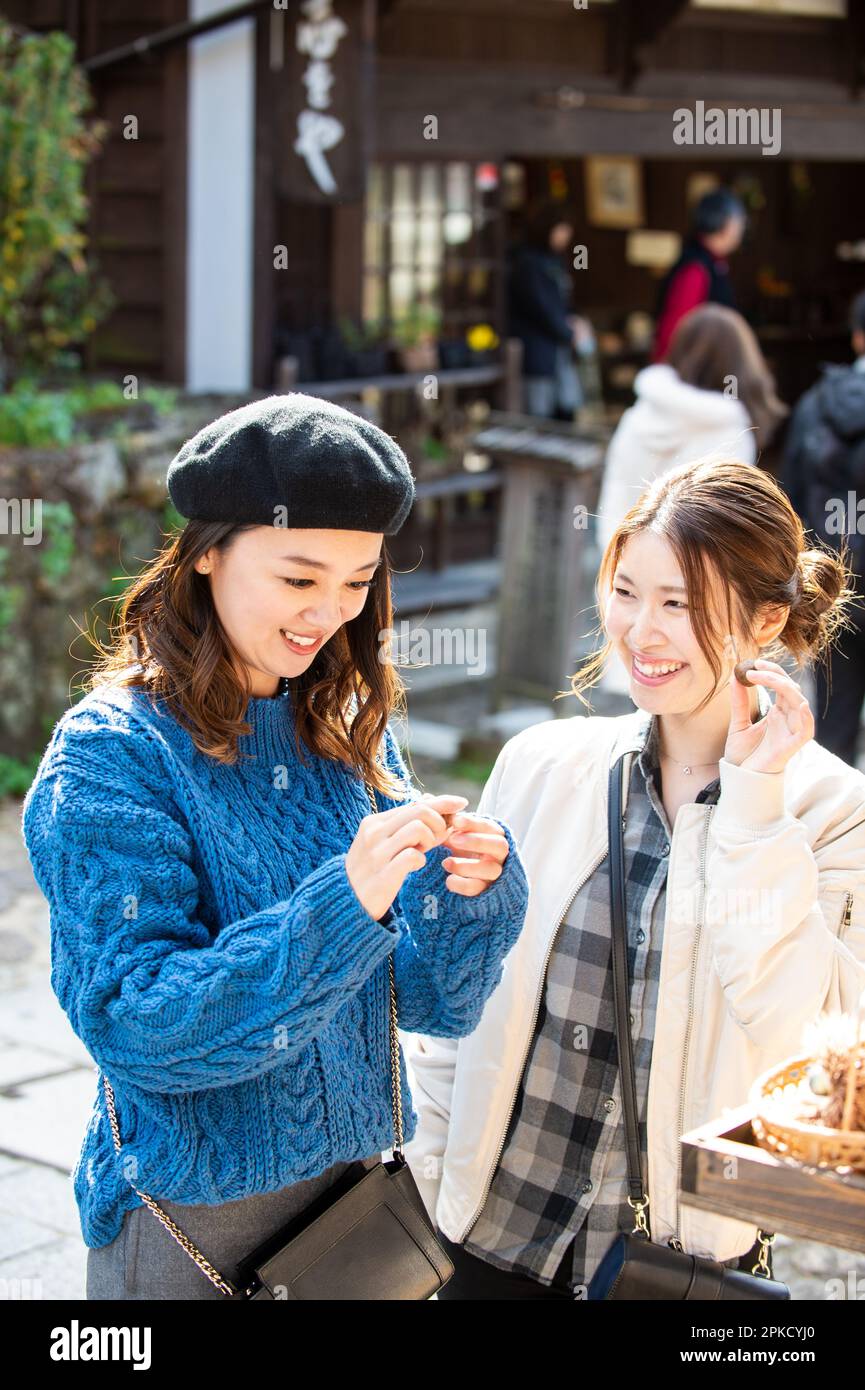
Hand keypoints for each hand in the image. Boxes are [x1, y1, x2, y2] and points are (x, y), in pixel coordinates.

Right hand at [345, 794, 468, 921]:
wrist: (346, 902)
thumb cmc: (371, 870)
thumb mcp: (382, 842)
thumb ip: (404, 823)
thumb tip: (430, 798)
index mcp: (374, 822)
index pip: (415, 804)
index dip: (442, 803)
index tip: (461, 803)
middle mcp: (374, 833)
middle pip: (420, 811)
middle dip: (440, 822)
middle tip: (440, 839)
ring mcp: (377, 853)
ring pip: (418, 829)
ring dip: (430, 840)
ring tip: (423, 852)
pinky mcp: (383, 874)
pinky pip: (413, 856)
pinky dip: (420, 860)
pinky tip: (416, 865)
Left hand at [430, 801, 510, 897]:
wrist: (465, 875)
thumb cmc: (461, 845)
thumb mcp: (453, 830)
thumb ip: (441, 816)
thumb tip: (426, 797)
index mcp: (493, 834)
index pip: (490, 826)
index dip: (474, 823)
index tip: (455, 821)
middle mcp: (499, 853)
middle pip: (499, 846)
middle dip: (476, 841)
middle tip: (453, 839)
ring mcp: (495, 873)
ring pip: (491, 870)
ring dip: (468, 865)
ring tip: (445, 863)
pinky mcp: (486, 891)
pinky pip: (479, 889)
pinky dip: (463, 885)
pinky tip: (448, 880)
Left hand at [724, 655, 813, 774]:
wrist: (740, 777)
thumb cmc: (742, 754)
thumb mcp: (738, 723)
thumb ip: (739, 702)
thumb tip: (735, 676)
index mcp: (778, 712)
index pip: (782, 685)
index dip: (771, 671)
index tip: (754, 663)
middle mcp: (787, 719)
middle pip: (791, 690)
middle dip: (775, 675)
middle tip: (755, 667)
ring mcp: (791, 731)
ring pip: (799, 704)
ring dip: (784, 687)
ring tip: (764, 678)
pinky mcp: (791, 746)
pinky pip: (806, 731)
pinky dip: (806, 718)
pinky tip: (799, 706)